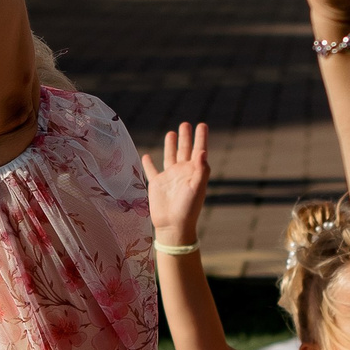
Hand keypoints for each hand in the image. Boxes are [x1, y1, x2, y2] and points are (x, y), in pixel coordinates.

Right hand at [141, 122, 210, 245]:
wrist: (172, 226)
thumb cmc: (187, 209)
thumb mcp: (196, 188)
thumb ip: (201, 170)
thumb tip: (202, 151)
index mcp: (194, 172)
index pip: (198, 150)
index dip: (200, 138)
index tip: (202, 125)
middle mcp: (182, 172)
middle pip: (184, 150)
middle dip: (186, 137)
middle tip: (186, 123)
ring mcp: (169, 177)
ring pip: (170, 156)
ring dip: (170, 144)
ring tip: (172, 132)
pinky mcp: (157, 184)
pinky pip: (152, 170)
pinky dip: (148, 163)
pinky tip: (146, 155)